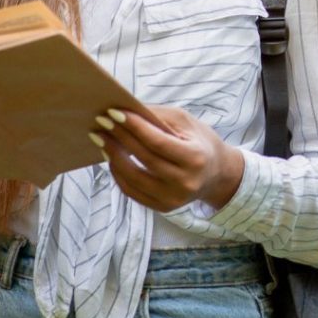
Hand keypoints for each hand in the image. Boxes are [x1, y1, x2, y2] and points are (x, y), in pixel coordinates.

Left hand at [90, 106, 244, 212]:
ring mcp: (172, 199)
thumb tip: (125, 109)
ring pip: (133, 178)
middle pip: (144, 159)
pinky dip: (118, 174)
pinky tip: (111, 157)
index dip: (134, 127)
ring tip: (101, 139)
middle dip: (120, 138)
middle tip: (101, 122)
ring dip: (113, 156)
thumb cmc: (199, 141)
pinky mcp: (162, 207)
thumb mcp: (186, 122)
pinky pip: (132, 191)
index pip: (158, 142)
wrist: (216, 174)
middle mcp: (185, 182)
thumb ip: (157, 117)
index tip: (114, 112)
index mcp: (195, 158)